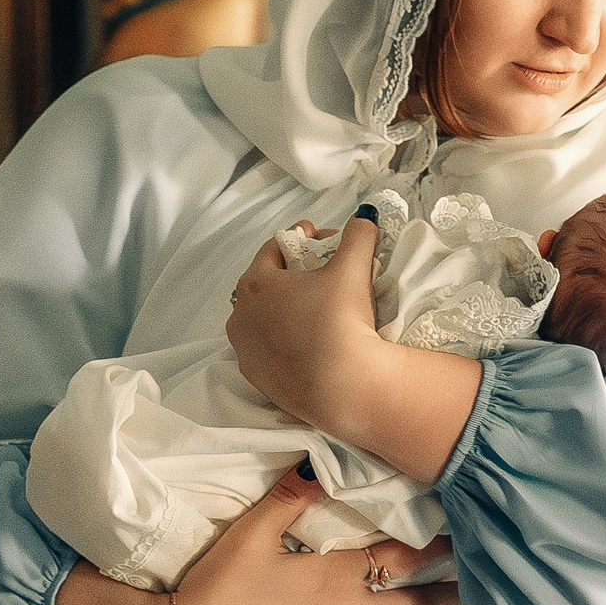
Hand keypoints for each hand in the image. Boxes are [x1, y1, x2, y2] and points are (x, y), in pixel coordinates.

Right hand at [55, 466, 456, 604]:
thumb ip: (290, 497)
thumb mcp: (250, 533)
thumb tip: (319, 460)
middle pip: (414, 603)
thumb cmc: (219, 588)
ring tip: (442, 593)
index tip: (465, 533)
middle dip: (447, 589)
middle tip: (477, 578)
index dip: (437, 546)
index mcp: (338, 578)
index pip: (402, 558)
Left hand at [226, 213, 381, 428]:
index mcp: (256, 281)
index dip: (302, 239)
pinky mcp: (257, 378)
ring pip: (263, 319)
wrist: (343, 387)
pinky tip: (309, 344)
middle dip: (292, 275)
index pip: (275, 248)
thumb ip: (358, 235)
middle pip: (266, 283)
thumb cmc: (341, 321)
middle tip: (324, 276)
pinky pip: (268, 350)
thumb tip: (365, 217)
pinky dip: (283, 342)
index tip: (323, 241)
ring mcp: (245, 349)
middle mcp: (240, 314)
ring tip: (316, 312)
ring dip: (284, 310)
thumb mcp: (354, 268)